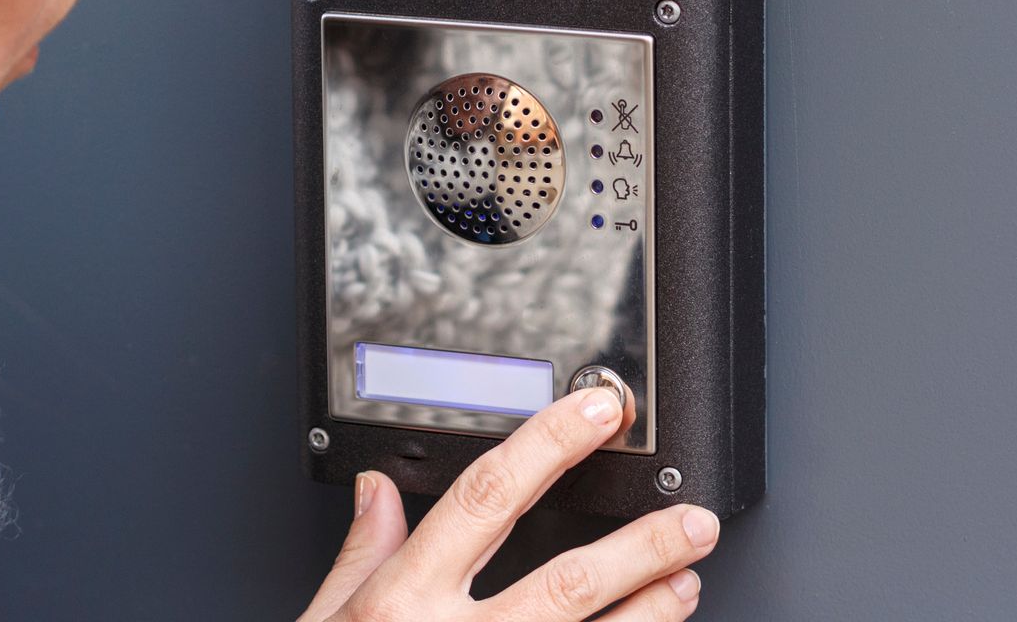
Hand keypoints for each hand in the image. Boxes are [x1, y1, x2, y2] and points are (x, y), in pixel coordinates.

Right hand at [298, 388, 718, 620]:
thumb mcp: (325, 621)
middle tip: (691, 519)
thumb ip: (361, 554)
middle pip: (569, 581)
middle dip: (641, 546)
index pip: (489, 499)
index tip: (596, 414)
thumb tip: (378, 489)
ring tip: (687, 582)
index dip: (550, 447)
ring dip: (651, 612)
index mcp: (405, 599)